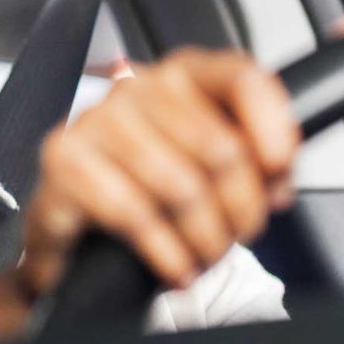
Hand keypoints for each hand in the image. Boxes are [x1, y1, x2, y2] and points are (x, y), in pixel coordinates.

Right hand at [0, 48, 298, 343]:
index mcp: (180, 76)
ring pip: (180, 185)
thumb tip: (277, 181)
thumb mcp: (210, 171)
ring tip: (206, 257)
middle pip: (219, 146)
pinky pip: (133, 212)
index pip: (240, 77)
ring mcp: (94, 120)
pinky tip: (176, 267)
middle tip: (239, 234)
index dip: (271, 126)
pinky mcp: (63, 160)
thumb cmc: (147, 193)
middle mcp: (136, 88)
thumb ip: (253, 162)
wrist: (76, 233)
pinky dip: (165, 251)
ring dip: (205, 237)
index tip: (280, 171)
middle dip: (242, 207)